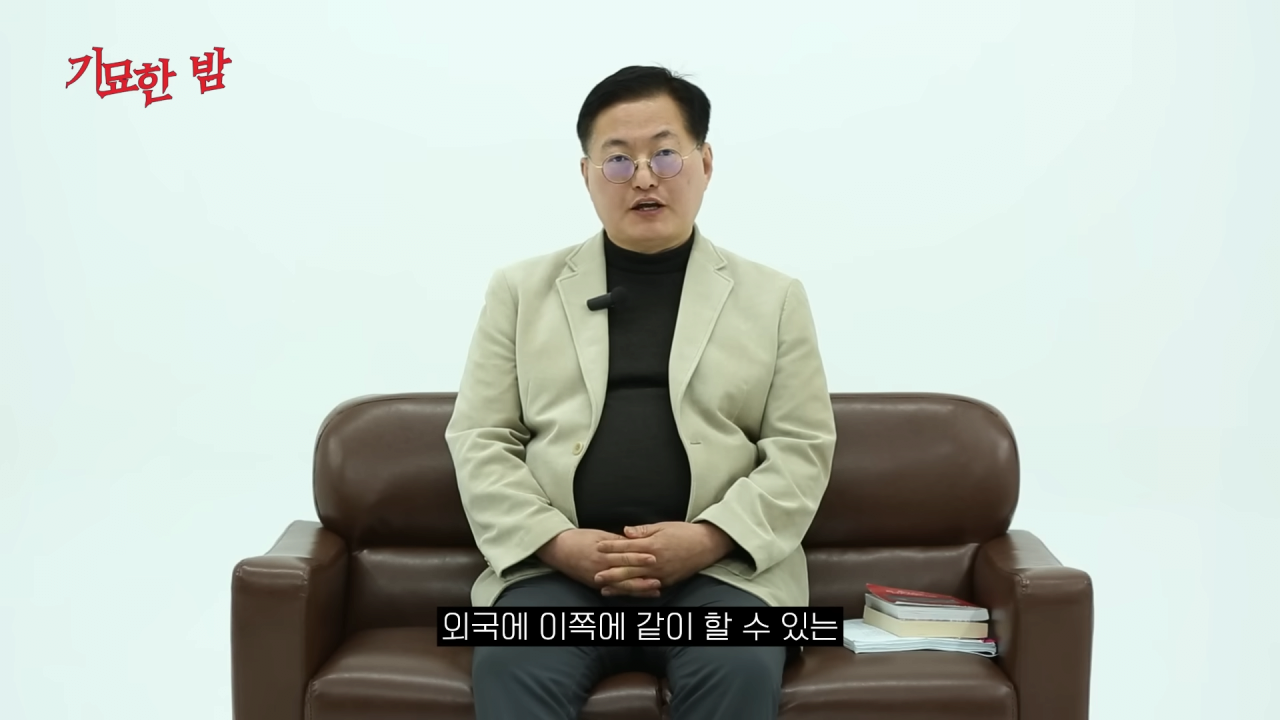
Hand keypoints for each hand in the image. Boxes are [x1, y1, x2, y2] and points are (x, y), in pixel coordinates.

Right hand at [536, 528, 662, 597]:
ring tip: (655, 589)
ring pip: (622, 585)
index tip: (654, 557)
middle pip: (626, 573)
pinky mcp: (595, 585)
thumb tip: (634, 541)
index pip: (624, 555)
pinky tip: (638, 594)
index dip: (639, 557)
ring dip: (639, 588)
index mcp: (603, 553)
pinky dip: (627, 593)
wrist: (558, 549)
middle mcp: (601, 568)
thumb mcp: (598, 535)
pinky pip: (614, 590)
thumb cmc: (578, 539)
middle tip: (660, 579)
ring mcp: (598, 579)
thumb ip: (616, 540)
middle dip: (643, 577)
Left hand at [594, 522, 733, 593]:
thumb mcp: (663, 526)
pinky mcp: (667, 581)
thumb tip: (625, 531)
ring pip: (635, 582)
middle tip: (594, 575)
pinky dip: (635, 591)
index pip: (626, 546)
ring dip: (619, 586)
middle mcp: (655, 561)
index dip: (611, 546)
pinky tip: (626, 593)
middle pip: (628, 567)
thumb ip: (643, 531)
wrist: (707, 545)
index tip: (597, 547)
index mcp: (652, 545)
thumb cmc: (685, 533)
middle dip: (610, 572)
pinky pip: (648, 588)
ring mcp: (661, 573)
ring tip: (604, 589)